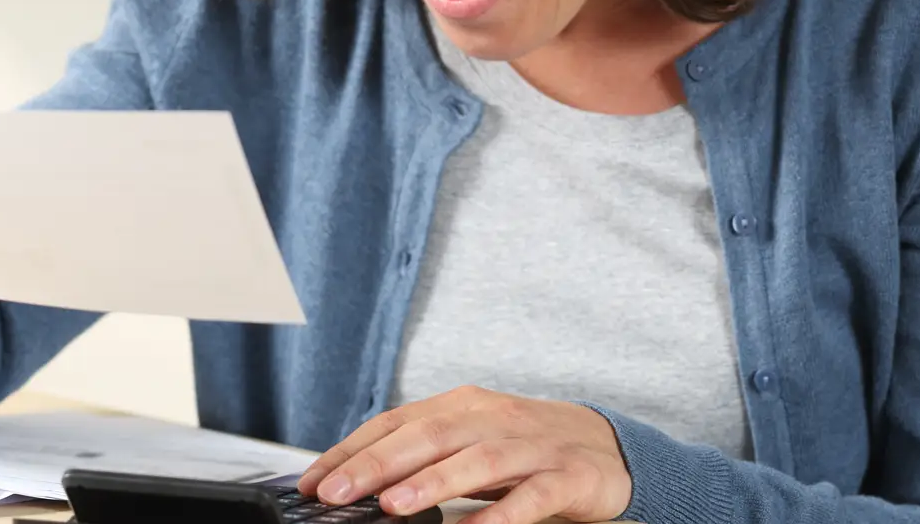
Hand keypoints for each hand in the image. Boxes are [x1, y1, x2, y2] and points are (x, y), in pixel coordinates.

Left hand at [297, 387, 631, 523]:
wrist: (609, 446)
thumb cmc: (526, 446)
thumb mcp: (470, 442)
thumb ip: (424, 456)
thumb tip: (360, 482)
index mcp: (461, 407)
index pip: (395, 422)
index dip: (350, 450)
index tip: (311, 483)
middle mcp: (492, 419)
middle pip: (429, 436)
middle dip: (376, 465)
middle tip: (336, 493)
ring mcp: (532, 446)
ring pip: (478, 460)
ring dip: (433, 482)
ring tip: (394, 504)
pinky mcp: (568, 475)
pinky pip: (533, 495)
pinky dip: (503, 512)